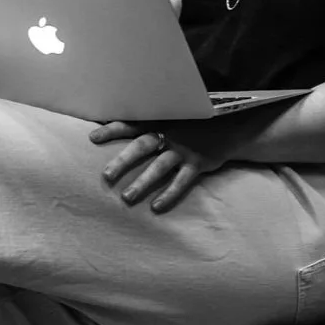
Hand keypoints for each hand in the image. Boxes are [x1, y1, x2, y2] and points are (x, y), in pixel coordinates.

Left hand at [89, 117, 228, 213]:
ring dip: (142, 182)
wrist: (232, 124)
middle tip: (106, 176)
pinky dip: (169, 194)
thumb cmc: (192, 122)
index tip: (92, 138)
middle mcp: (170, 133)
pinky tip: (156, 207)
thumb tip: (115, 126)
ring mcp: (184, 149)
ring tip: (126, 197)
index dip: (112, 130)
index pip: (131, 124)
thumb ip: (149, 123)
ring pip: (160, 166)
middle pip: (142, 146)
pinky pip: (182, 181)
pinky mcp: (198, 163)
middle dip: (123, 161)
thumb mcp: (172, 116)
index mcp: (159, 120)